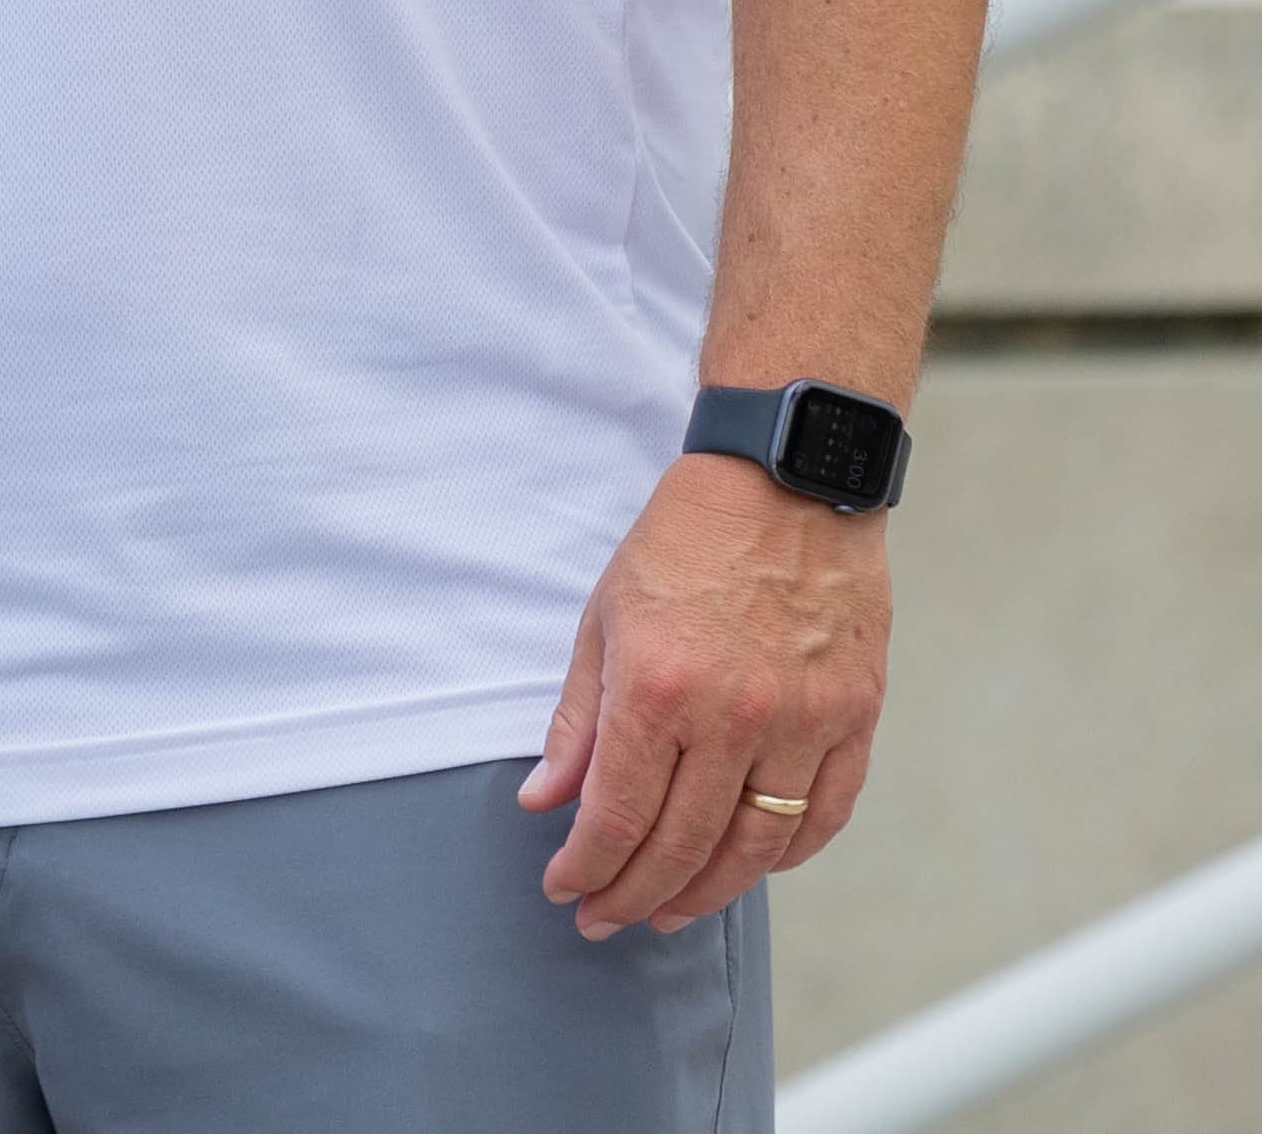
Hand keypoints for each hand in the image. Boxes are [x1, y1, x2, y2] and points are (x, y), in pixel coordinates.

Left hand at [518, 453, 889, 939]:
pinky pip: (823, 819)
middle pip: (681, 847)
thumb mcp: (605, 615)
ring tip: (666, 911)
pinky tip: (749, 867)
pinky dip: (785, 858)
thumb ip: (577, 718)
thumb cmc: (684, 541)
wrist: (782, 481)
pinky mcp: (854, 718)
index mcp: (658, 687)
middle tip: (604, 918)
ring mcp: (802, 723)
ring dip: (705, 894)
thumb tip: (545, 800)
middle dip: (632, 896)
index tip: (564, 889)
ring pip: (754, 851)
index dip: (586, 867)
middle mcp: (733, 717)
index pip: (617, 816)